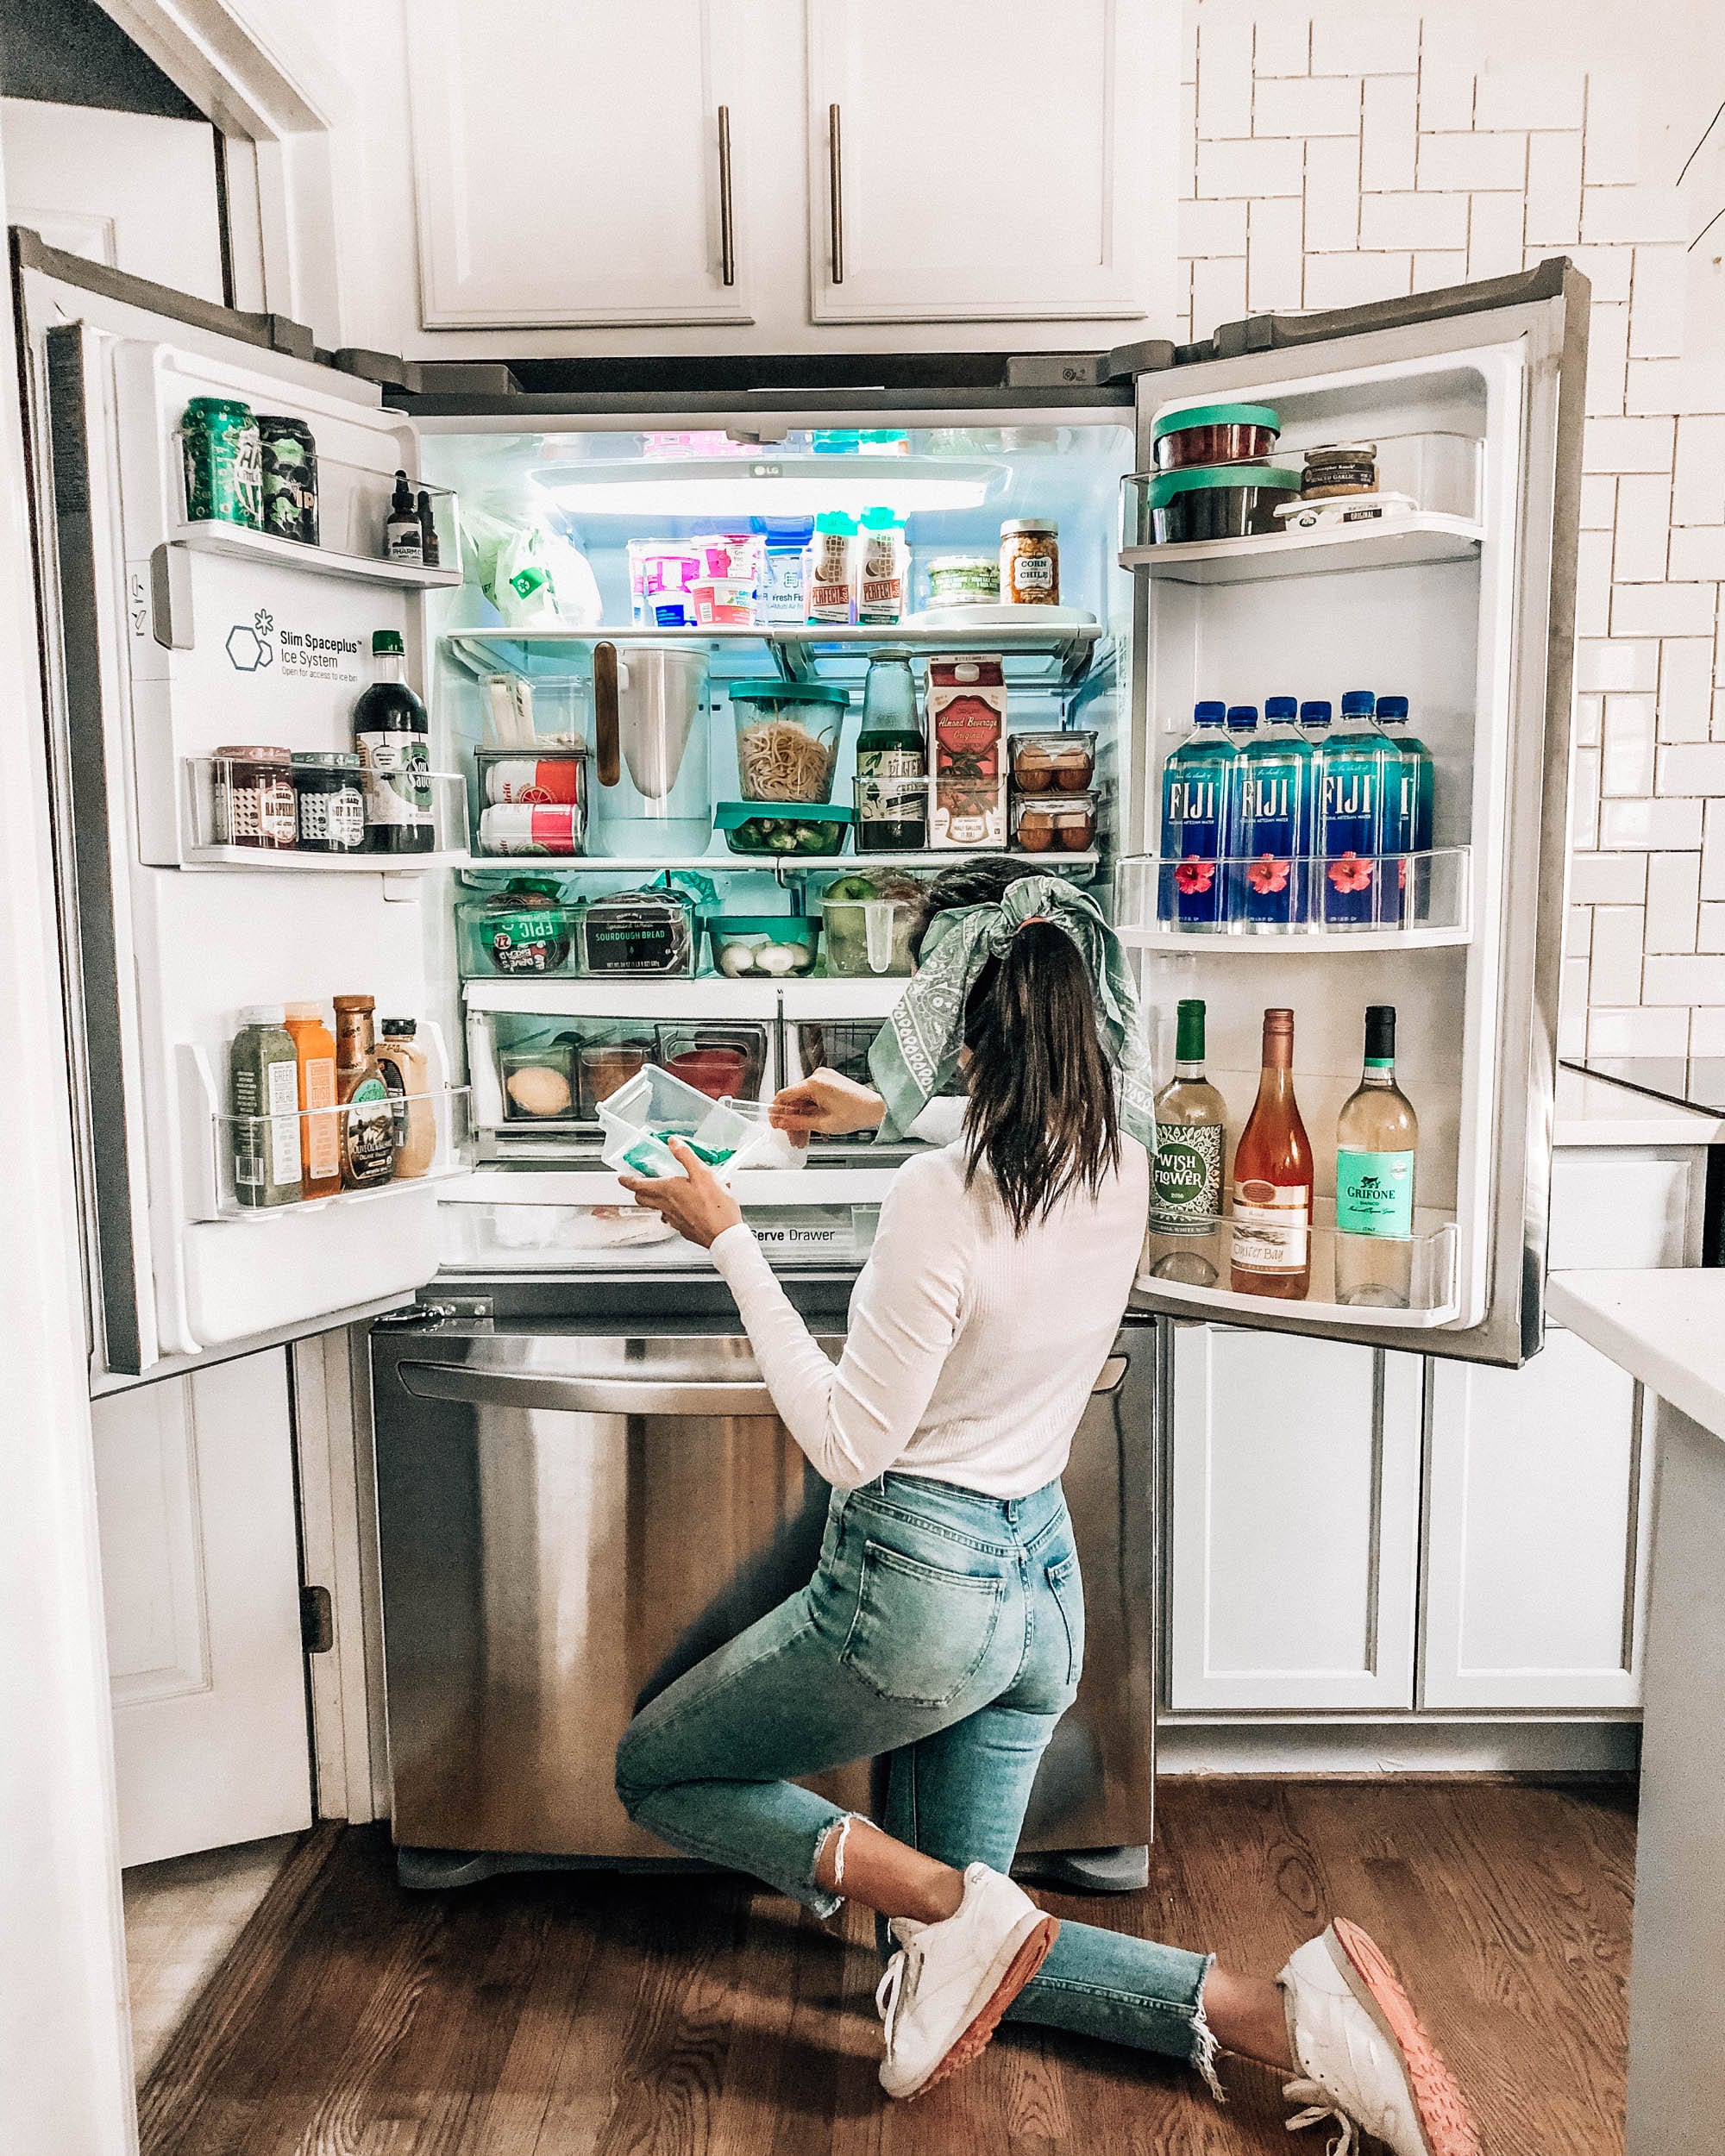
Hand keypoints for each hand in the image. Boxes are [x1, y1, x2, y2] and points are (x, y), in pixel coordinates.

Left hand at [617, 1138, 743, 1249]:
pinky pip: (671, 1218)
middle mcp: (666, 1206)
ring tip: (662, 1193)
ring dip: (655, 1200)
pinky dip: (672, 1210)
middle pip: (642, 1199)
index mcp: (668, 1191)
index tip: (622, 1178)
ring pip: (656, 1209)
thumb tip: (673, 1143)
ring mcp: (674, 1220)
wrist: (724, 1235)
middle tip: (639, 1184)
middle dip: (638, 1191)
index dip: (627, 1180)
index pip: (639, 1185)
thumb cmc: (715, 1207)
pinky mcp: (684, 1228)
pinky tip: (684, 1207)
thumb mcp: (703, 1174)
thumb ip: (686, 1156)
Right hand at [770, 1068, 885, 1137]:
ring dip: (801, 1119)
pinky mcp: (830, 1084)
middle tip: (790, 1136)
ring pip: (803, 1101)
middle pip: (794, 1100)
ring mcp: (824, 1079)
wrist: (876, 1109)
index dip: (777, 1112)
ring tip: (802, 1138)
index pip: (784, 1095)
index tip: (775, 1123)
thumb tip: (781, 1122)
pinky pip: (813, 1098)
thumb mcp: (822, 1123)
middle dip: (791, 1120)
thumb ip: (797, 1122)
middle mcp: (818, 1077)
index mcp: (814, 1083)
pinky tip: (810, 1128)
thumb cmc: (856, 1113)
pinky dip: (810, 1112)